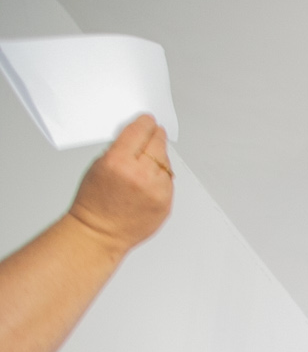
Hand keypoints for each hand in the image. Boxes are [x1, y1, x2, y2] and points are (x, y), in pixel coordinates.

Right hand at [68, 114, 173, 251]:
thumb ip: (119, 149)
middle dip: (156, 136)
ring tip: (148, 159)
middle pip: (157, 145)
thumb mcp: (98, 165)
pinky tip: (151, 177)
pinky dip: (162, 176)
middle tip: (156, 131)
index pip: (140, 132)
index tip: (148, 119)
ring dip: (160, 157)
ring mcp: (157, 191)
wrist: (100, 232)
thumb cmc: (94, 202)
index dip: (145, 123)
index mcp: (119, 162)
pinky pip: (169, 181)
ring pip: (166, 163)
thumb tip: (136, 136)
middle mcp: (141, 176)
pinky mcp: (166, 203)